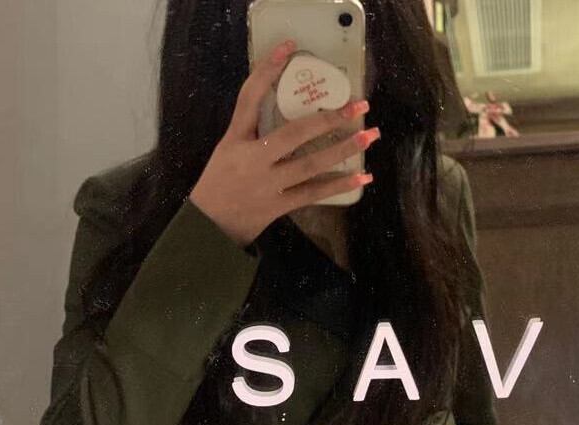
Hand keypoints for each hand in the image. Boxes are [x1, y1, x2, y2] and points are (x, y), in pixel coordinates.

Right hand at [188, 39, 377, 247]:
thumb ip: (252, 128)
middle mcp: (253, 159)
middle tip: (358, 105)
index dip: (268, 70)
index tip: (288, 47)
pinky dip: (339, 185)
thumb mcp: (228, 147)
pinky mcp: (280, 206)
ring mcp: (268, 184)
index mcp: (236, 138)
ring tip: (368, 136)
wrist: (210, 224)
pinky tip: (362, 177)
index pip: (250, 97)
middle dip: (328, 118)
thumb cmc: (220, 181)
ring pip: (310, 165)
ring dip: (343, 150)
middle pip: (294, 134)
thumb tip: (288, 111)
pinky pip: (314, 193)